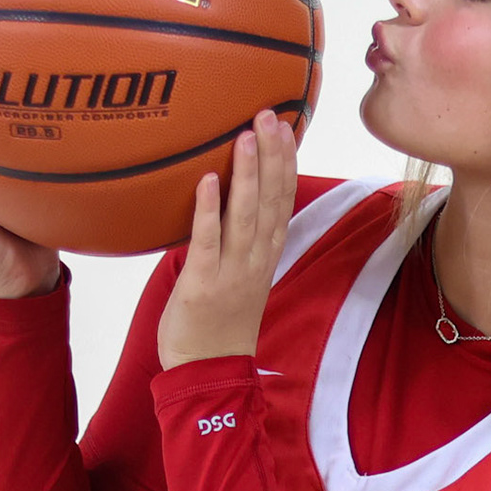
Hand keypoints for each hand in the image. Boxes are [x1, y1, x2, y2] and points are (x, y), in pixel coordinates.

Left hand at [156, 110, 297, 369]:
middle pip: (271, 202)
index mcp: (264, 257)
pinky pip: (208, 242)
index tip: (286, 127)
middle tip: (270, 116)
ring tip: (246, 136)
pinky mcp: (204, 284)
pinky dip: (210, 210)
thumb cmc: (216, 325)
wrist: (208, 374)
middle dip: (273, 158)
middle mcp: (254, 260)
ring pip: (246, 217)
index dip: (286, 164)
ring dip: (248, 174)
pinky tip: (209, 180)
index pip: (283, 202)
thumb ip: (235, 242)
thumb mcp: (236, 278)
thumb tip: (221, 203)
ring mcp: (232, 272)